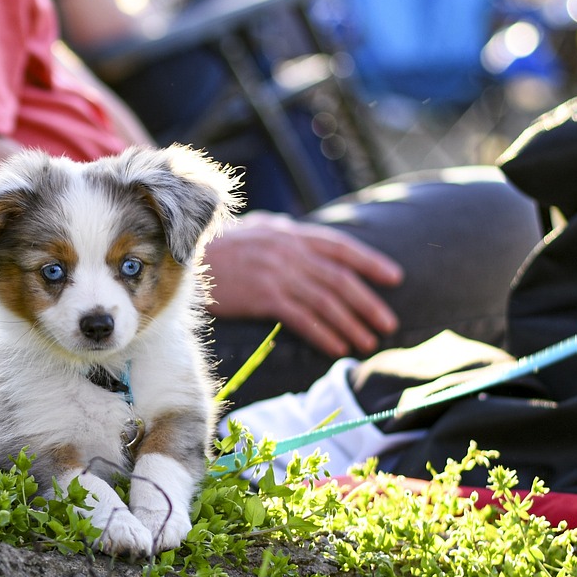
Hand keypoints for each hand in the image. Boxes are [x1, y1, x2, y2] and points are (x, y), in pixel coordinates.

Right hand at [203, 211, 403, 357]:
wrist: (182, 256)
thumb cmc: (216, 245)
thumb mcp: (255, 229)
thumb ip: (282, 233)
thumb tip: (303, 239)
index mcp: (290, 233)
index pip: (340, 246)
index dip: (371, 262)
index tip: (395, 277)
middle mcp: (289, 252)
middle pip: (340, 278)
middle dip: (368, 302)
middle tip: (389, 323)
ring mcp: (277, 273)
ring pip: (326, 301)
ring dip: (351, 323)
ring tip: (369, 341)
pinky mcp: (263, 296)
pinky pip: (302, 317)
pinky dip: (324, 333)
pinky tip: (338, 347)